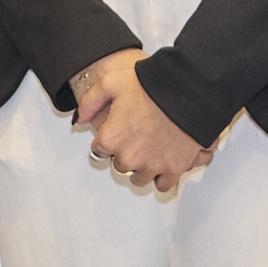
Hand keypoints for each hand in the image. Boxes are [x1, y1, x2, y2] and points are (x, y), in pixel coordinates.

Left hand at [71, 49, 215, 198]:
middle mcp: (129, 157)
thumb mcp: (111, 82)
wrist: (187, 90)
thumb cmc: (152, 85)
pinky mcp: (173, 169)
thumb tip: (80, 117)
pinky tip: (163, 163)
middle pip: (119, 164)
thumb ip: (90, 101)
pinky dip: (162, 176)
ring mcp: (151, 166)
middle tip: (137, 135)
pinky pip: (162, 185)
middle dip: (126, 151)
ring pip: (138, 177)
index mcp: (111, 138)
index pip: (99, 150)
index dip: (108, 138)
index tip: (117, 131)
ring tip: (150, 148)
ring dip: (142, 166)